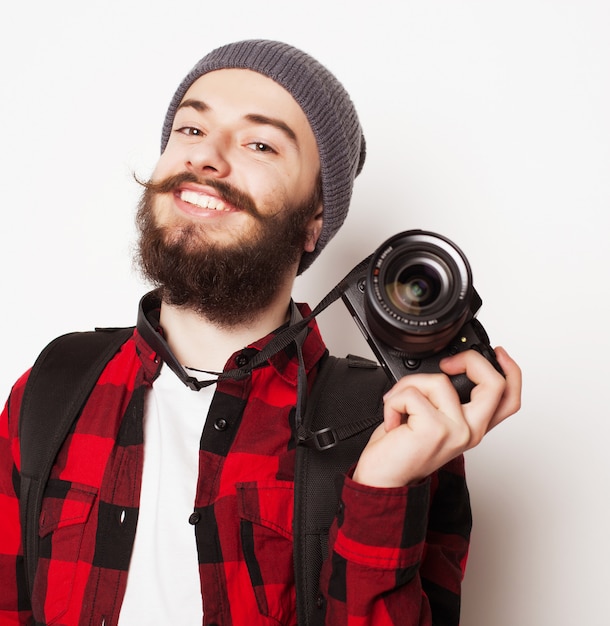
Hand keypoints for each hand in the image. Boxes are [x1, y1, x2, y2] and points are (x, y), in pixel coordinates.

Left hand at [352, 347, 521, 487]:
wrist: (383, 480)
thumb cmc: (401, 449)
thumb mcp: (430, 420)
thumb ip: (445, 399)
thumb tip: (442, 369)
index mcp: (472, 426)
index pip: (509, 399)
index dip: (510, 370)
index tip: (497, 352)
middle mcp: (470, 431)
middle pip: (495, 383)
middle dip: (471, 360)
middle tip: (447, 364)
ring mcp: (456, 431)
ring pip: (439, 380)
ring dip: (408, 386)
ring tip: (398, 405)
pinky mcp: (435, 430)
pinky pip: (412, 393)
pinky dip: (393, 400)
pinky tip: (392, 420)